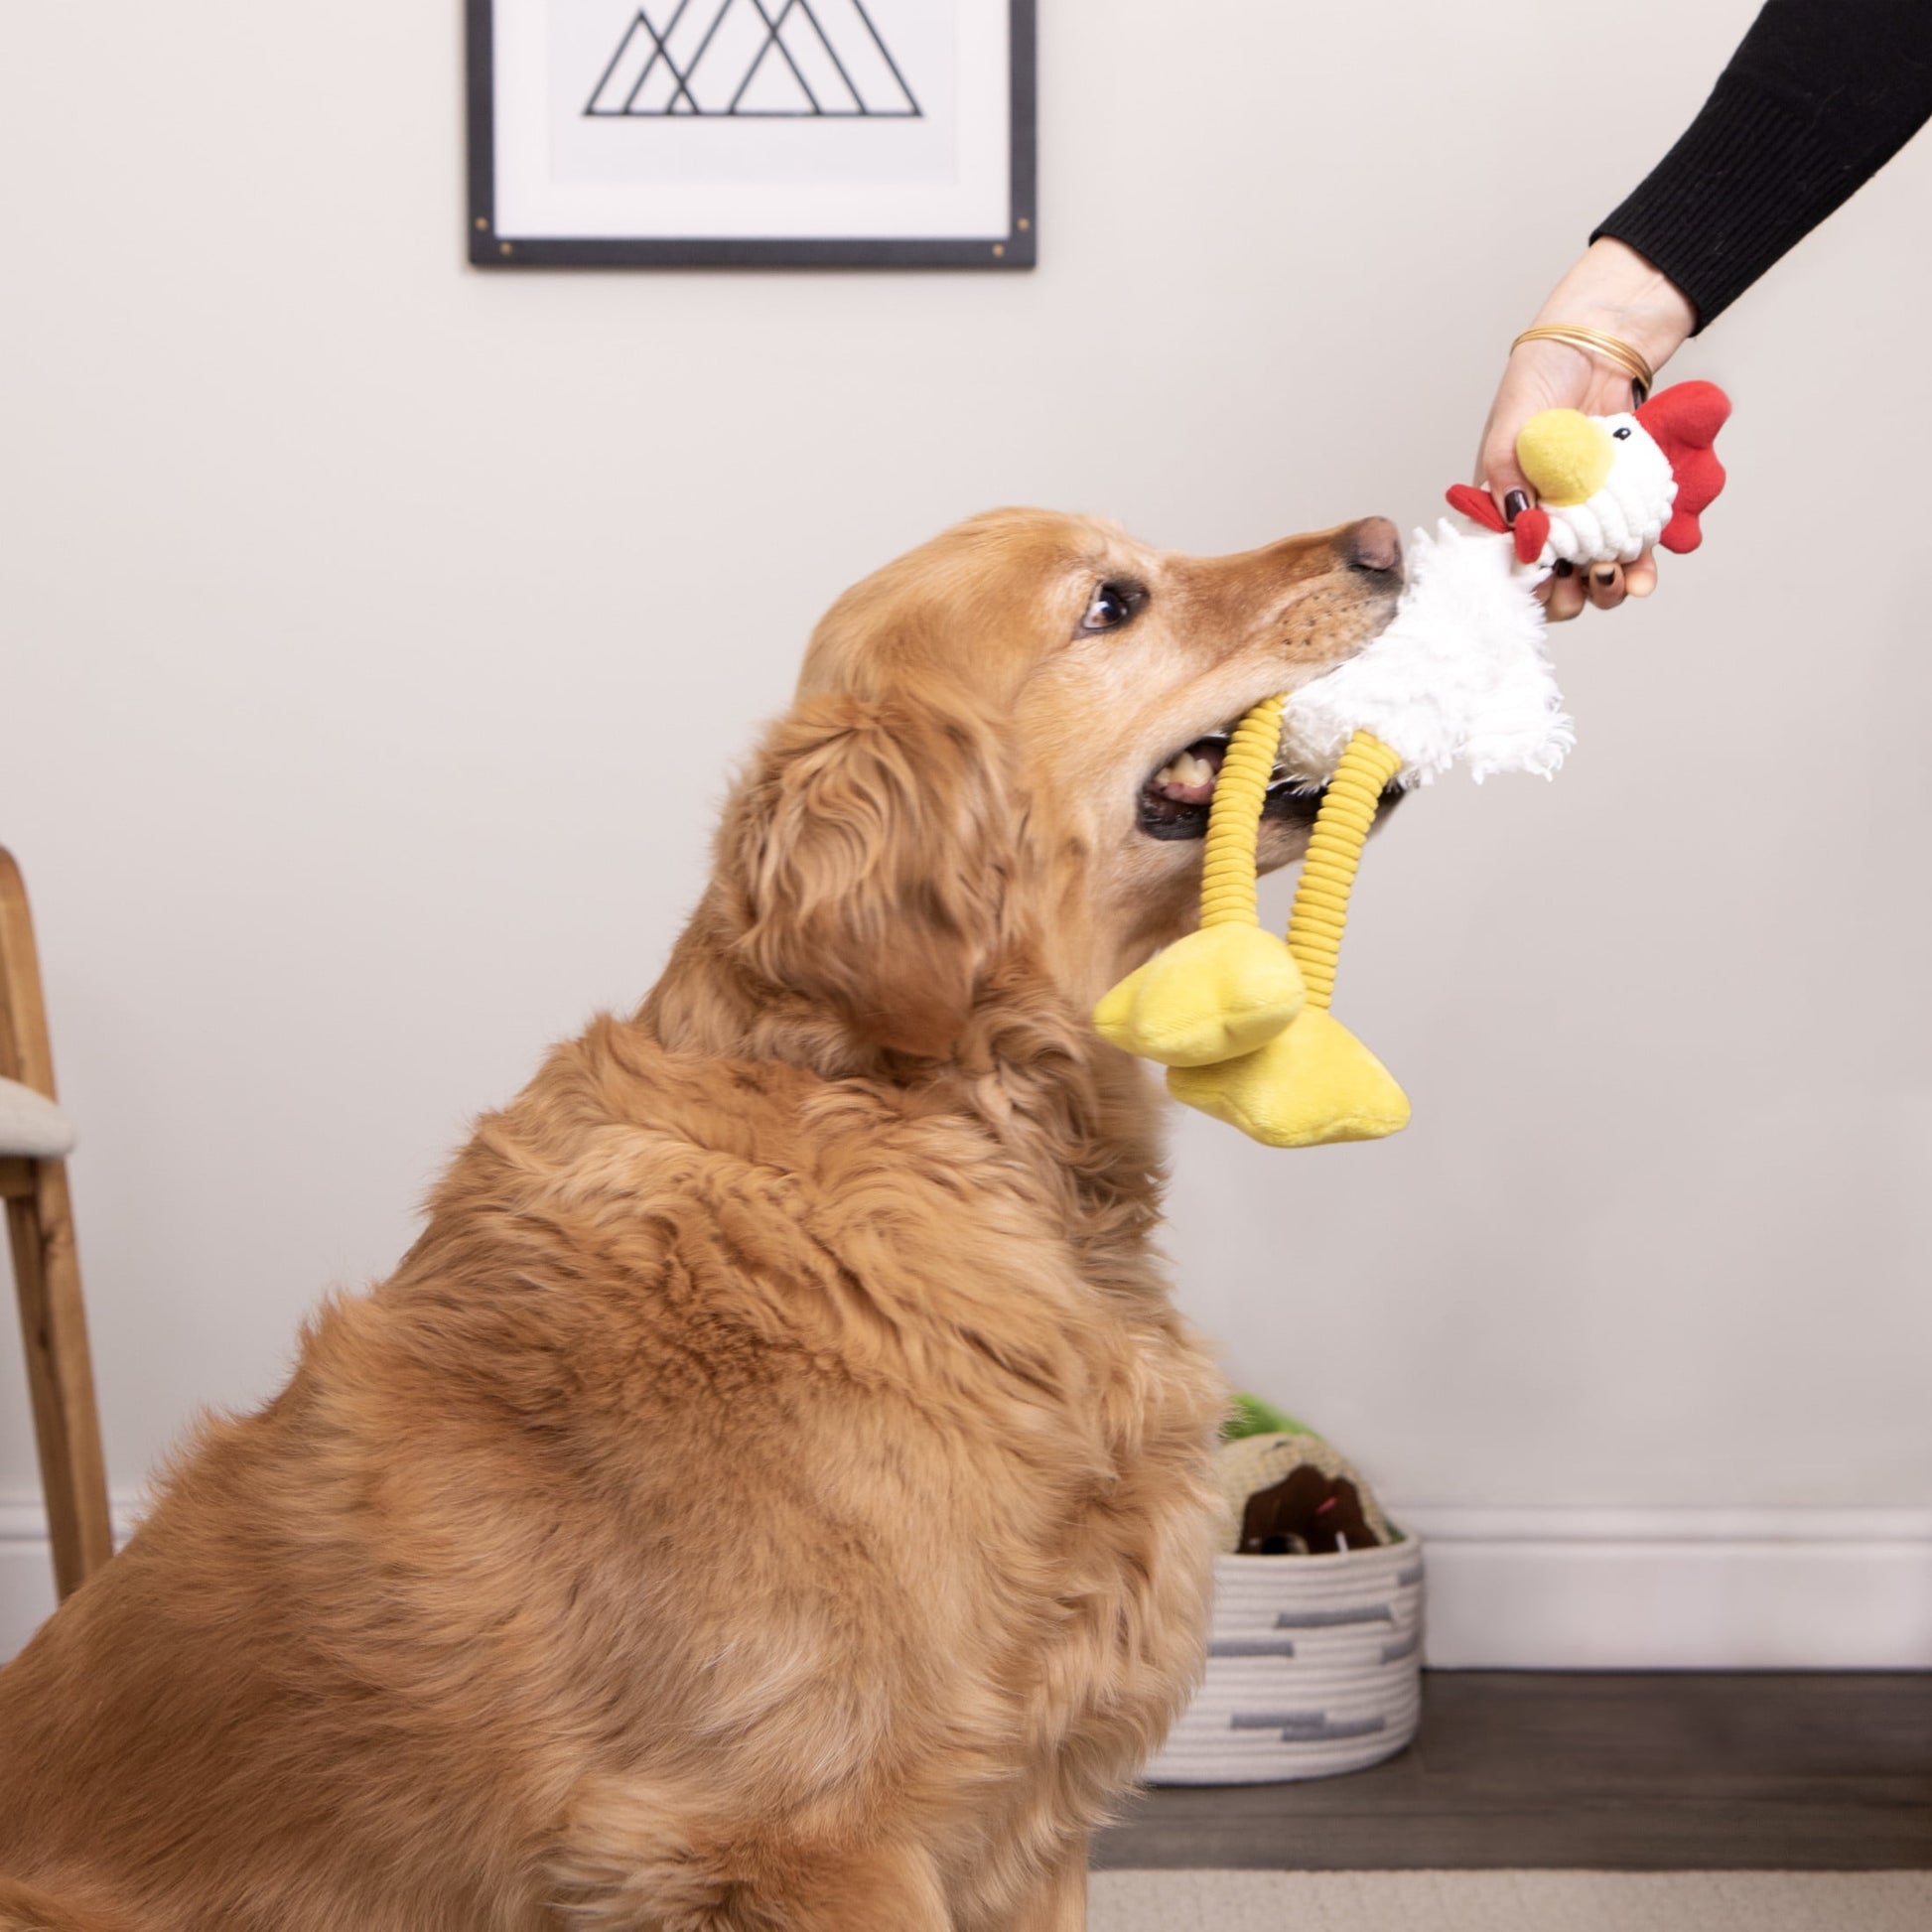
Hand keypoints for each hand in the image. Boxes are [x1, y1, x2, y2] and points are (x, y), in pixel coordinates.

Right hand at [1474, 239, 1695, 620]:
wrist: (1602, 340)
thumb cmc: (1545, 374)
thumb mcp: (1513, 423)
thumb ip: (1508, 475)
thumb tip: (1519, 528)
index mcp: (1506, 505)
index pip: (1507, 563)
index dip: (1523, 586)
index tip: (1542, 585)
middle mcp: (1546, 517)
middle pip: (1552, 580)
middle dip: (1566, 596)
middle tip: (1577, 583)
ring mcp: (1589, 513)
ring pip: (1593, 572)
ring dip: (1604, 588)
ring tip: (1612, 578)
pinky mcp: (1627, 503)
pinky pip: (1633, 548)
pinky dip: (1639, 569)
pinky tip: (1642, 578)